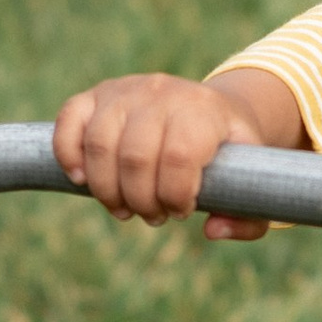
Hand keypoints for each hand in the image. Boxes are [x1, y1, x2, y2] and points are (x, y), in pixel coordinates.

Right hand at [52, 69, 305, 239]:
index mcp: (202, 110)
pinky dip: (69, 155)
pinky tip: (83, 181)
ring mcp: (124, 90)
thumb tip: (212, 231)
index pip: (179, 157)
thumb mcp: (252, 180)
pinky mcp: (95, 96)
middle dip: (141, 201)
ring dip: (107, 190)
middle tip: (153, 217)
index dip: (175, 195)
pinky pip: (68, 122)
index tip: (182, 211)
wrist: (212, 109)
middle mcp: (161, 92)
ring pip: (100, 145)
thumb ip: (247, 217)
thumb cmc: (228, 154)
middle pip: (135, 157)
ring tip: (124, 209)